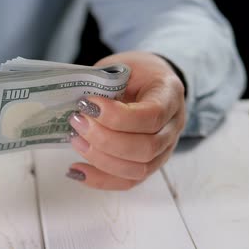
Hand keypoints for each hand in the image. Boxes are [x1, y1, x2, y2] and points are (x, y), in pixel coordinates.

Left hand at [66, 51, 185, 189]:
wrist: (150, 82)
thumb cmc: (135, 73)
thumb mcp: (122, 66)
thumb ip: (103, 83)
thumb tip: (75, 104)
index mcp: (169, 95)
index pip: (152, 116)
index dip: (117, 116)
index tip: (87, 104)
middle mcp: (173, 127)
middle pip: (146, 148)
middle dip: (104, 139)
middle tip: (77, 122)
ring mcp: (164, 150)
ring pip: (137, 169)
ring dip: (100, 159)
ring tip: (75, 140)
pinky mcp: (149, 165)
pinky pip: (127, 182)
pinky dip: (99, 179)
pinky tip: (75, 171)